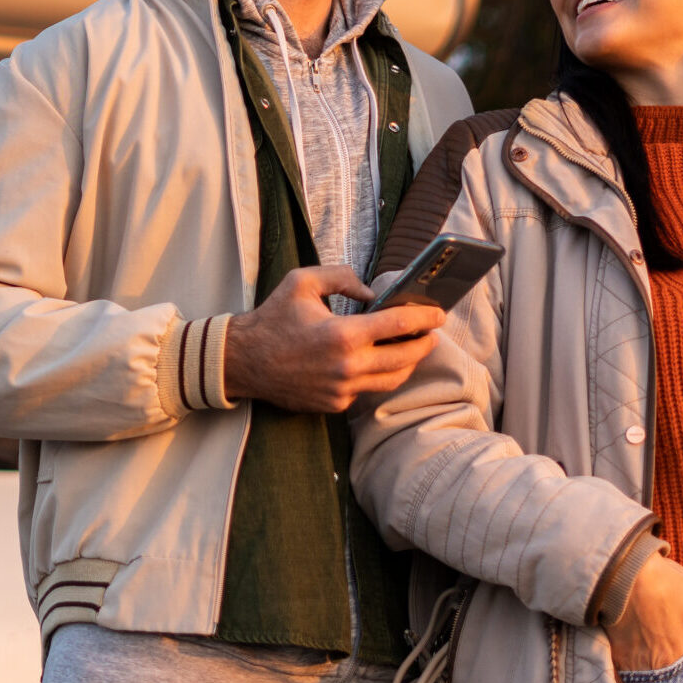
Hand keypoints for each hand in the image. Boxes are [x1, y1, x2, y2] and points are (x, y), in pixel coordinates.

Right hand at [221, 264, 444, 413]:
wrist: (244, 361)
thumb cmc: (273, 318)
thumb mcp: (302, 281)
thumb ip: (342, 277)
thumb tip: (372, 292)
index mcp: (343, 334)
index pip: (399, 325)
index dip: (424, 317)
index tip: (438, 312)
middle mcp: (347, 366)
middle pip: (405, 358)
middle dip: (424, 343)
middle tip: (431, 332)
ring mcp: (342, 390)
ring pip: (391, 380)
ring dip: (408, 364)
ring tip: (412, 348)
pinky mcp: (335, 404)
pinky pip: (366, 390)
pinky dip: (376, 376)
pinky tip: (377, 362)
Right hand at [606, 555, 682, 672]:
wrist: (620, 568)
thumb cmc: (666, 580)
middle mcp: (660, 661)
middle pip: (670, 676)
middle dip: (672, 672)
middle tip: (673, 669)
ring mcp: (634, 658)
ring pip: (646, 675)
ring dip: (650, 670)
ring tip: (653, 662)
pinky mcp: (614, 650)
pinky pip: (624, 666)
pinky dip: (629, 663)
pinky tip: (631, 654)